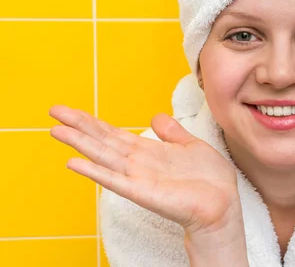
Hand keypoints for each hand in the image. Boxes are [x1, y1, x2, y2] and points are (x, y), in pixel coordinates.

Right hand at [49, 105, 240, 235]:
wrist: (222, 203)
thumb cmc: (209, 178)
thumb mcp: (191, 145)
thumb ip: (171, 132)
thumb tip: (154, 116)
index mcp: (148, 151)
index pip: (114, 133)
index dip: (92, 121)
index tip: (70, 110)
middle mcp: (138, 163)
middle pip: (103, 141)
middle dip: (78, 126)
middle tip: (53, 111)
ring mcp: (138, 178)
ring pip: (103, 156)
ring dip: (80, 143)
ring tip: (56, 130)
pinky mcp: (143, 192)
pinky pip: (114, 181)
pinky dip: (94, 172)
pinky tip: (74, 163)